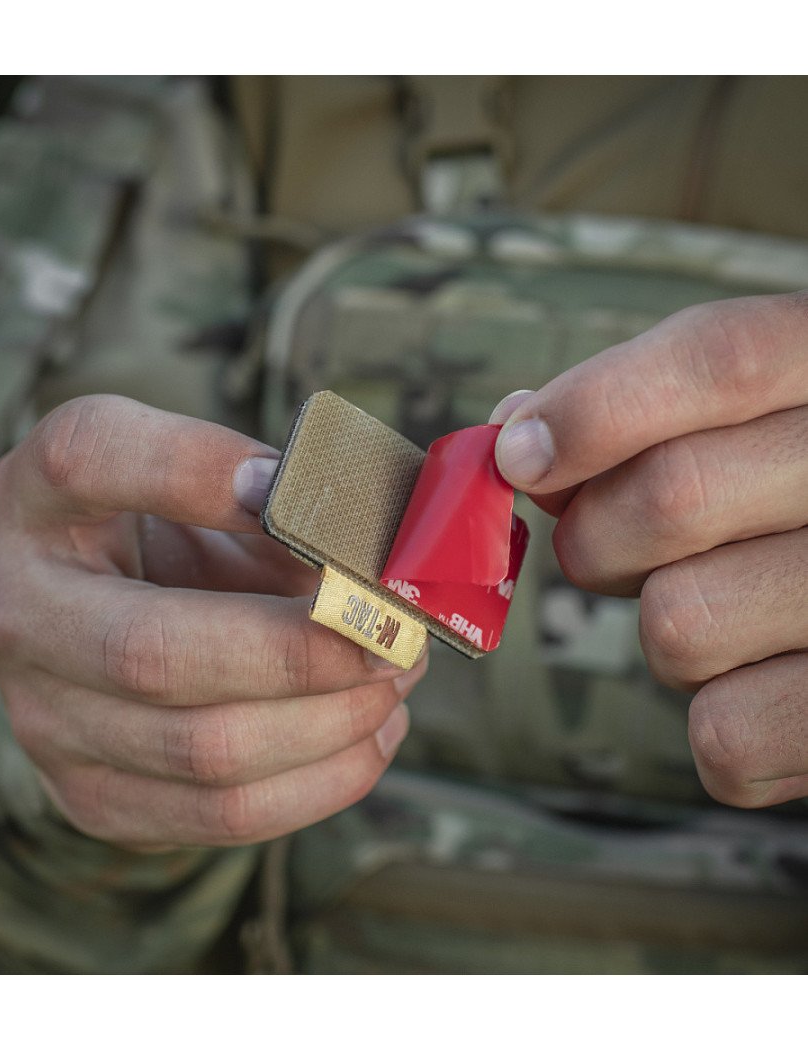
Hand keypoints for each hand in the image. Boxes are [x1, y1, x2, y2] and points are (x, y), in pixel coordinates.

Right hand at [0, 395, 423, 849]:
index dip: (199, 471)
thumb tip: (370, 558)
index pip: (90, 458)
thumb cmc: (177, 529)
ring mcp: (40, 717)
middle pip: (154, 653)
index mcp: (37, 496)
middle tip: (392, 633)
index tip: (296, 487)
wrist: (106, 616)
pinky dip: (322, 780)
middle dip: (303, 651)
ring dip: (332, 721)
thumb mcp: (209, 481)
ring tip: (395, 677)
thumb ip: (275, 496)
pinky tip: (370, 736)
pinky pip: (222, 815)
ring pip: (203, 751)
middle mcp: (14, 608)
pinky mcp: (91, 795)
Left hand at [491, 293, 807, 808]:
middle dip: (599, 536)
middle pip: (672, 495)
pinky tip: (763, 684)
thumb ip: (641, 415)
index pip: (721, 359)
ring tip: (725, 614)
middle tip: (610, 548)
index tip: (518, 456)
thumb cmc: (793, 506)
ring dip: (665, 631)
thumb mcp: (749, 424)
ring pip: (679, 624)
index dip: (594, 408)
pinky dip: (717, 721)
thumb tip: (517, 433)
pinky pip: (724, 734)